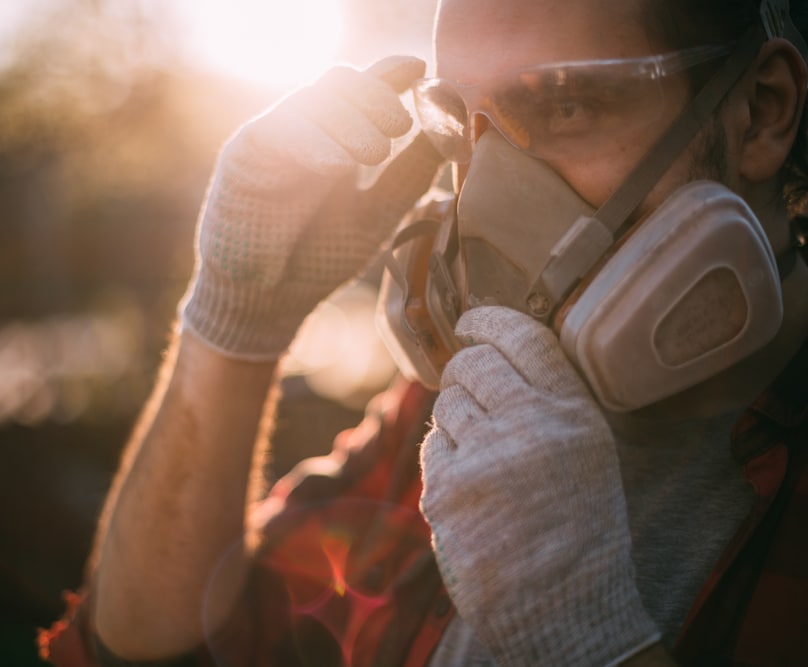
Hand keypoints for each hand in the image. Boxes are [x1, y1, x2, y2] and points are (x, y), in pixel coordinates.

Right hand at [181, 56, 442, 359]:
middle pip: (340, 81)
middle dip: (376, 96)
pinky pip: (278, 131)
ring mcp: (273, 139)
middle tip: (399, 128)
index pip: (363, 90)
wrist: (267, 301)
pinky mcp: (243, 157)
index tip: (421, 70)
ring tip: (374, 155)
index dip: (391, 73)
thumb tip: (451, 135)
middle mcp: (304, 131)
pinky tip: (338, 165)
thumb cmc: (317, 257)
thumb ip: (409, 175)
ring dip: (351, 120)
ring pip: (313, 99)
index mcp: (336, 139)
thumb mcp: (377, 213)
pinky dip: (312, 142)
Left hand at [419, 306, 658, 665]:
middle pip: (473, 364)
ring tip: (484, 459)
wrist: (562, 608)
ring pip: (446, 404)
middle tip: (469, 390)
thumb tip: (493, 361)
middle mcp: (530, 426)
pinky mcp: (445, 489)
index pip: (525, 338)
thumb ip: (547, 406)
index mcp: (574, 415)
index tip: (471, 322)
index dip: (490, 321)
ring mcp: (483, 456)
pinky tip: (470, 489)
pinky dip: (443, 461)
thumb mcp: (587, 456)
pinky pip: (431, 448)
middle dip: (463, 371)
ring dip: (455, 421)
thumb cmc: (578, 533)